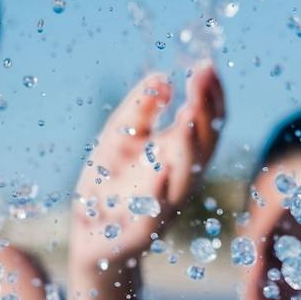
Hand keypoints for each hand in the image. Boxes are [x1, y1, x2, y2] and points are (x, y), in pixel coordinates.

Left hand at [72, 64, 224, 261]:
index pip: (206, 123)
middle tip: (201, 76)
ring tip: (187, 114)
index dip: (210, 94)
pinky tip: (159, 167)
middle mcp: (178, 180)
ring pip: (185, 178)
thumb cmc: (110, 183)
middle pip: (203, 145)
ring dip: (188, 146)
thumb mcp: (120, 137)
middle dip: (205, 110)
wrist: (90, 236)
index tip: (206, 63)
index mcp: (178, 156)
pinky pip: (151, 215)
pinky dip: (158, 192)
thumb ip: (141, 109)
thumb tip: (162, 80)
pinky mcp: (137, 232)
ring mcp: (161, 207)